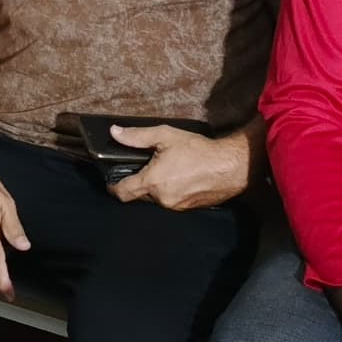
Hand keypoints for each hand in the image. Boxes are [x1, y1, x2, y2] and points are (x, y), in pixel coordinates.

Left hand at [108, 125, 252, 209]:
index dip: (113, 187)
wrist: (230, 166)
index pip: (122, 193)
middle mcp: (162, 200)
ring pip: (156, 199)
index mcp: (152, 183)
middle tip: (146, 166)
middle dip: (139, 183)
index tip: (112, 181)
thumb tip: (115, 132)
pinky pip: (171, 201)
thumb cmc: (198, 150)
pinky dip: (170, 191)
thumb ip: (137, 136)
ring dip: (156, 187)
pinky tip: (180, 177)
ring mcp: (176, 207)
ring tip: (166, 169)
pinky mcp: (189, 208)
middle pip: (139, 195)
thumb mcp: (165, 136)